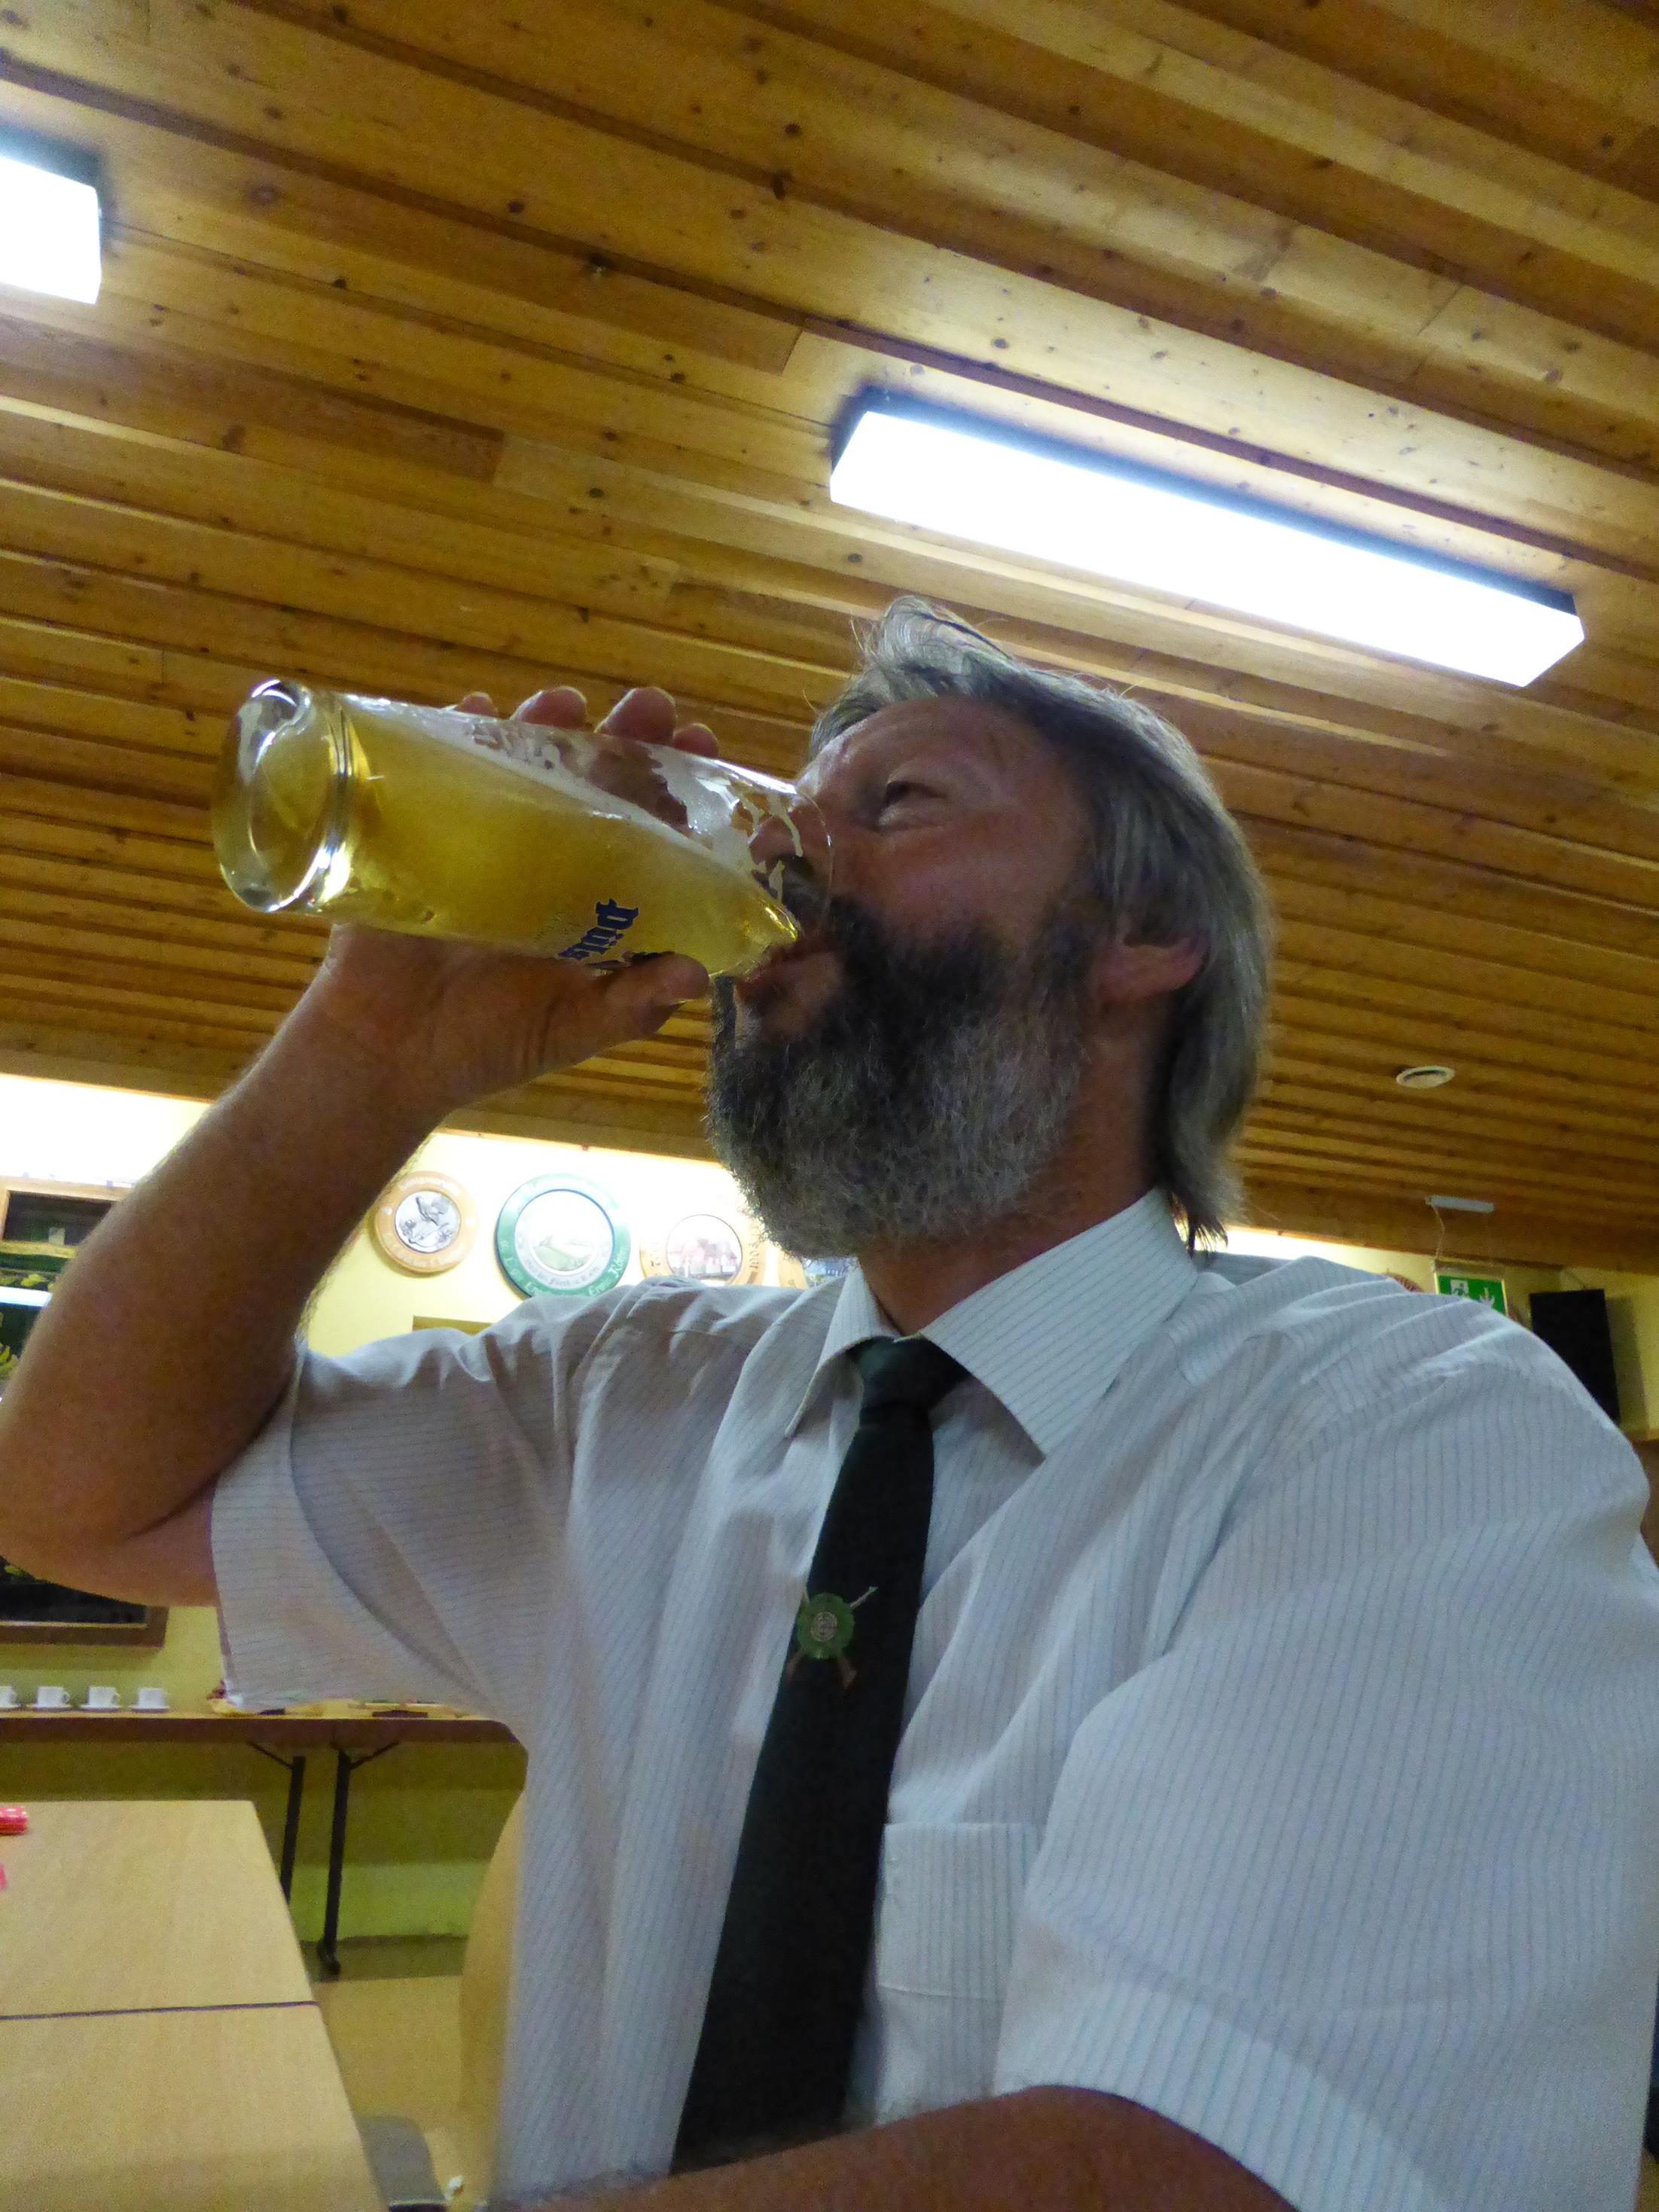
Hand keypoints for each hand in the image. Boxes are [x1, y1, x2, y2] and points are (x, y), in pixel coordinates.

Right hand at [297, 684, 717, 1120]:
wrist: (387, 1054)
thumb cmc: (487, 1044)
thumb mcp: (573, 1028)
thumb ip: (634, 1004)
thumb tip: (697, 973)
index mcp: (595, 901)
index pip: (650, 834)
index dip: (679, 795)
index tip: (707, 754)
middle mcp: (550, 861)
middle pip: (597, 786)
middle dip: (627, 741)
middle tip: (653, 707)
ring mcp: (487, 842)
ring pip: (525, 769)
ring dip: (545, 727)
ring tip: (566, 700)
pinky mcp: (427, 835)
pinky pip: (442, 774)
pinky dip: (455, 737)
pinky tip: (475, 710)